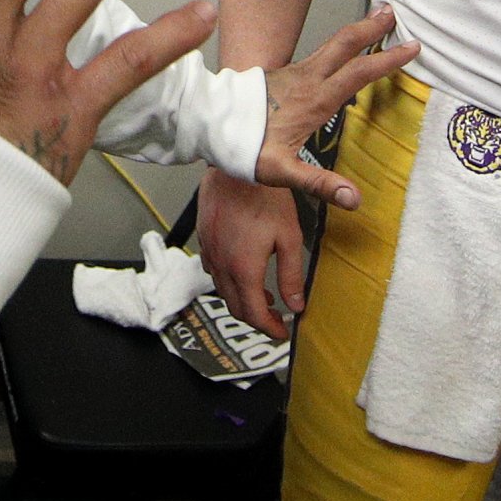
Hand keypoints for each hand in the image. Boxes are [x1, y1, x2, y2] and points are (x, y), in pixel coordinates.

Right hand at [197, 166, 305, 341]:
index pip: (254, 314)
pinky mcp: (204, 240)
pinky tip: (243, 270)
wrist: (235, 167)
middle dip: (257, 318)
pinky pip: (213, 272)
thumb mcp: (289, 237)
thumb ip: (291, 275)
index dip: (269, 329)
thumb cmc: (265, 198)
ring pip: (223, 291)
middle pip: (235, 308)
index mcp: (244, 269)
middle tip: (276, 319)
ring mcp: (209, 253)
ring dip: (243, 300)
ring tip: (264, 294)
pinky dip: (229, 282)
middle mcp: (222, 265)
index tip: (283, 333)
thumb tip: (296, 305)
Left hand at [254, 6, 415, 207]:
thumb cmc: (240, 148)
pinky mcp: (279, 75)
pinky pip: (317, 55)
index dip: (387, 60)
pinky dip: (337, 47)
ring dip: (355, 32)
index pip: (358, 73)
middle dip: (372, 28)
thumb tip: (353, 199)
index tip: (413, 47)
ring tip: (374, 19)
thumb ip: (318, 183)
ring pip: (330, 46)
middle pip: (344, 45)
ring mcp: (291, 74)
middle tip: (393, 11)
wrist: (204, 123)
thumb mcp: (280, 172)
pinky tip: (337, 54)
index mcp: (313, 100)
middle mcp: (305, 80)